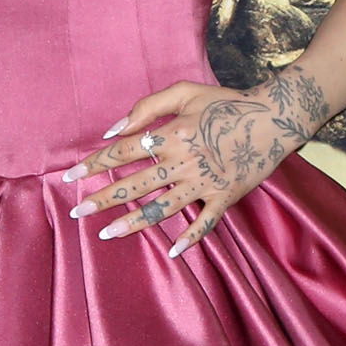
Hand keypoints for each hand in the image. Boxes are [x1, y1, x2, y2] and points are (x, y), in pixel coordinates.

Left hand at [62, 63, 330, 255]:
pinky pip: (205, 223)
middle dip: (103, 199)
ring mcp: (204, 184)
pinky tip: (173, 251)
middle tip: (76, 212)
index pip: (122, 152)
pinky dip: (190, 238)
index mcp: (170, 136)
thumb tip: (115, 129)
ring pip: (161, 209)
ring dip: (132, 222)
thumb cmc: (226, 102)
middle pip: (134, 184)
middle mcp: (181, 163)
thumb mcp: (185, 93)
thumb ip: (147, 108)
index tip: (70, 177)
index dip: (94, 164)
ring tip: (107, 234)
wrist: (275, 118)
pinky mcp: (225, 198)